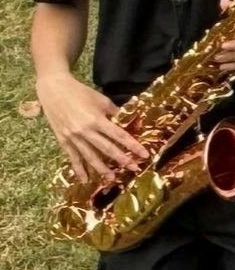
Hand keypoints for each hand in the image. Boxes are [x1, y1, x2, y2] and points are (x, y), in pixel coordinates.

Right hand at [37, 71, 146, 186]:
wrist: (54, 91)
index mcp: (97, 120)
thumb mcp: (102, 100)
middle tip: (134, 168)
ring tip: (112, 178)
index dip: (132, 146)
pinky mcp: (63, 140)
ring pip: (90, 156)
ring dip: (102, 169)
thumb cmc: (81, 93)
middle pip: (106, 148)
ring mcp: (73, 137)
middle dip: (121, 159)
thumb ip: (114, 112)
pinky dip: (79, 169)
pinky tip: (85, 179)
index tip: (144, 154)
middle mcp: (85, 131)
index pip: (119, 136)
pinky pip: (73, 157)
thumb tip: (125, 121)